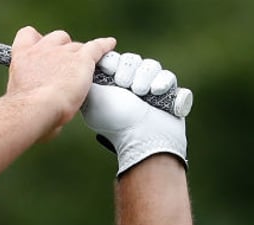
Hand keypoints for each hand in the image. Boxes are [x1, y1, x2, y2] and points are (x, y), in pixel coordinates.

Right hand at [7, 27, 116, 138]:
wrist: (34, 109)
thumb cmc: (23, 113)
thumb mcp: (21, 100)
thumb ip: (34, 100)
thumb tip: (51, 123)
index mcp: (22, 58)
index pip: (27, 36)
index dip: (36, 41)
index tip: (40, 50)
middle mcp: (42, 50)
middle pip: (57, 38)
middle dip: (62, 48)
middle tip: (66, 65)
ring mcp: (63, 53)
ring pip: (76, 45)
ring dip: (81, 54)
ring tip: (86, 67)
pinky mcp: (82, 59)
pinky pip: (96, 47)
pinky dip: (104, 46)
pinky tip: (110, 45)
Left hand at [81, 52, 188, 174]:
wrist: (142, 137)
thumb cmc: (115, 120)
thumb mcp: (93, 99)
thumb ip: (88, 80)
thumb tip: (85, 66)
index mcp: (110, 85)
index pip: (114, 59)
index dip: (113, 62)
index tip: (111, 72)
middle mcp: (129, 85)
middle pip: (132, 60)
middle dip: (128, 71)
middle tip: (125, 87)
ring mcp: (149, 88)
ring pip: (150, 65)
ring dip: (144, 76)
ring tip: (141, 93)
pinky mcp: (167, 93)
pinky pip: (167, 75)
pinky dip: (162, 81)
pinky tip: (155, 91)